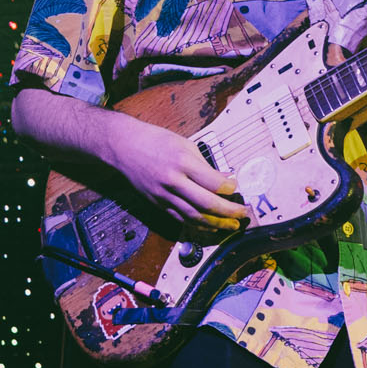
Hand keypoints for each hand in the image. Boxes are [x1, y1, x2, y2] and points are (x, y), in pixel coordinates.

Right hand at [95, 110, 248, 233]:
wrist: (123, 146)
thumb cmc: (155, 140)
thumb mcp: (184, 144)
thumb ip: (205, 165)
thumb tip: (226, 178)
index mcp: (182, 161)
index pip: (213, 182)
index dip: (229, 188)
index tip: (237, 188)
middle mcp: (173, 181)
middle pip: (206, 203)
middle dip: (229, 211)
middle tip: (243, 214)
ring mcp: (163, 195)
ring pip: (194, 216)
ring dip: (216, 224)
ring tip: (232, 226)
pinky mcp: (157, 203)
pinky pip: (180, 218)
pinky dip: (197, 224)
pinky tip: (211, 226)